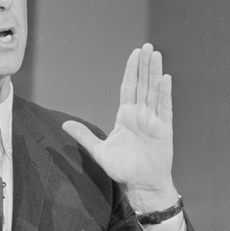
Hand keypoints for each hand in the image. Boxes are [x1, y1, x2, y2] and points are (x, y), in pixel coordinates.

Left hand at [62, 43, 176, 210]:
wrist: (141, 184)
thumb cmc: (122, 168)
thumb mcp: (99, 151)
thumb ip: (84, 136)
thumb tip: (65, 125)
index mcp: (126, 115)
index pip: (129, 87)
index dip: (131, 70)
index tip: (134, 53)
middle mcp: (140, 114)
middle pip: (143, 84)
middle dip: (144, 65)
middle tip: (147, 46)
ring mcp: (153, 120)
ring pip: (154, 91)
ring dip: (155, 72)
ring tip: (156, 54)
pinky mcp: (164, 129)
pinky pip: (164, 108)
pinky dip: (164, 93)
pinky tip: (165, 78)